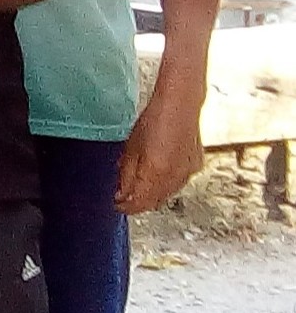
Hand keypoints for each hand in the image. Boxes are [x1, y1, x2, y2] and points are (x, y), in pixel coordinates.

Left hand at [117, 78, 205, 213]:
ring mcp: (188, 172)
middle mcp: (175, 176)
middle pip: (154, 201)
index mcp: (156, 172)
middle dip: (138, 202)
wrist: (181, 104)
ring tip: (138, 187)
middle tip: (125, 197)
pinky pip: (178, 183)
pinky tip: (156, 177)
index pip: (140, 202)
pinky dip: (166, 185)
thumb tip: (122, 194)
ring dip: (152, 195)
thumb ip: (126, 174)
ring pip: (167, 194)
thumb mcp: (131, 148)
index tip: (117, 204)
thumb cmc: (153, 120)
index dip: (127, 207)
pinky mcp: (196, 165)